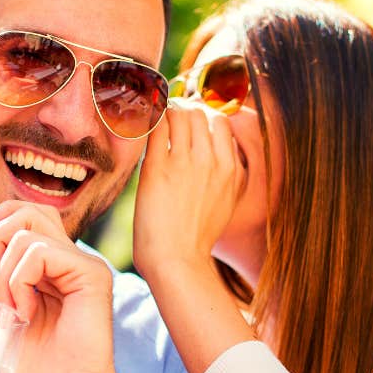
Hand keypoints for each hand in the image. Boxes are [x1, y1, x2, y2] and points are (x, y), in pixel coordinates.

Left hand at [0, 201, 119, 372]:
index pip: (30, 214)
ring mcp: (86, 264)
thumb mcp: (4, 312)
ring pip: (29, 231)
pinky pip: (40, 252)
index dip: (1, 216)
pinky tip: (25, 312)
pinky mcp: (92, 274)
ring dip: (4, 272)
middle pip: (30, 211)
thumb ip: (0, 275)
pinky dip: (19, 280)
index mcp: (56, 265)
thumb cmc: (35, 366)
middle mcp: (73, 259)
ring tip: (12, 309)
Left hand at [133, 99, 245, 278]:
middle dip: (182, 110)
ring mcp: (186, 163)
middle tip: (166, 119)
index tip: (187, 122)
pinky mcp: (158, 169)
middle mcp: (212, 161)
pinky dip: (148, 121)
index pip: (221, 122)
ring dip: (164, 113)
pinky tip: (140, 127)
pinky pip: (155, 127)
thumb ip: (229, 174)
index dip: (202, 116)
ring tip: (152, 122)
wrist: (177, 262)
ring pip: (178, 114)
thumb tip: (222, 151)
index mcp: (232, 169)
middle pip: (199, 112)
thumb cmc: (196, 236)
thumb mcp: (227, 202)